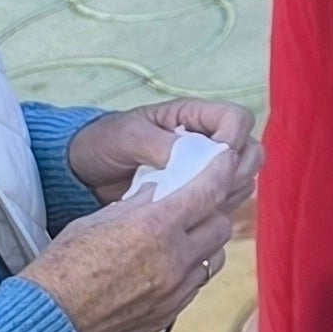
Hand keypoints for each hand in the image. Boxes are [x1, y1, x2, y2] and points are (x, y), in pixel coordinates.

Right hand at [23, 159, 238, 331]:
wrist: (47, 321)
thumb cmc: (62, 267)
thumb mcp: (97, 220)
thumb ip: (138, 204)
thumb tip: (162, 189)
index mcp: (153, 228)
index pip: (207, 191)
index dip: (222, 169)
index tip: (227, 158)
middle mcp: (172, 260)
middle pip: (220, 225)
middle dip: (212, 210)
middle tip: (196, 204)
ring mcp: (175, 290)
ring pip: (215, 257)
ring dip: (205, 242)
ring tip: (182, 236)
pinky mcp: (170, 313)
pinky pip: (197, 284)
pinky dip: (191, 269)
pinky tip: (168, 264)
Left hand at [62, 101, 254, 206]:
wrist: (82, 174)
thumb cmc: (102, 144)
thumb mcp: (127, 137)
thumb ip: (160, 144)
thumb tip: (192, 157)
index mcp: (194, 116)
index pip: (237, 119)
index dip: (235, 138)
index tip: (217, 159)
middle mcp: (207, 140)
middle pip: (250, 150)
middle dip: (239, 168)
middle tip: (213, 187)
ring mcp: (204, 168)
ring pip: (244, 177)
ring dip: (231, 190)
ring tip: (202, 203)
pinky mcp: (197, 193)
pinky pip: (225, 199)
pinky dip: (220, 207)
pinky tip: (197, 215)